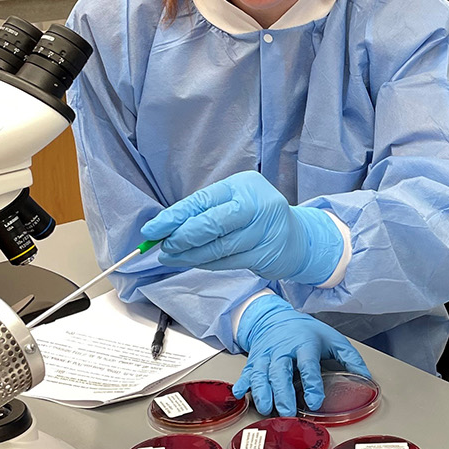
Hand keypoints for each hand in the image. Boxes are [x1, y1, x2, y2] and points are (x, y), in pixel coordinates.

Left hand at [141, 171, 342, 283]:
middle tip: (164, 246)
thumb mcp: (233, 202)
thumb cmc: (256, 217)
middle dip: (182, 237)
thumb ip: (204, 210)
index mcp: (243, 185)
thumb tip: (165, 226)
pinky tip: (194, 262)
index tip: (152, 229)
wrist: (296, 238)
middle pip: (212, 223)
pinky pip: (228, 261)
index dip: (174, 217)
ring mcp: (264, 230)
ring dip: (190, 255)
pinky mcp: (266, 254)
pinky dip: (207, 263)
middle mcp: (257, 204)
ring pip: (218, 247)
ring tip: (172, 257)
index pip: (202, 200)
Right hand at [232, 295, 370, 416]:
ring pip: (262, 374)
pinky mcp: (254, 360)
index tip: (315, 401)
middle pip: (280, 371)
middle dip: (283, 392)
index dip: (311, 383)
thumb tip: (368, 378)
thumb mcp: (332, 339)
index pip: (308, 364)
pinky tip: (241, 393)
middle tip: (287, 411)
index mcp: (304, 343)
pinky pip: (247, 373)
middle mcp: (283, 349)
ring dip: (263, 392)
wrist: (275, 318)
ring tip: (267, 408)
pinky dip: (243, 384)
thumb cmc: (306, 331)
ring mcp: (266, 355)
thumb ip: (350, 358)